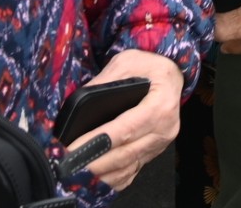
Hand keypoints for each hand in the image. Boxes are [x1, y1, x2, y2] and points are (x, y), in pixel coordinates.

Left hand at [65, 48, 183, 190]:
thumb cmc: (150, 67)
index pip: (126, 129)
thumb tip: (79, 104)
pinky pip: (132, 171)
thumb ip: (105, 81)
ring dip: (101, 174)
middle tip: (69, 165)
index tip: (74, 148)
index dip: (98, 141)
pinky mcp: (153, 152)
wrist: (172, 74)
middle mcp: (164, 129)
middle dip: (94, 162)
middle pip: (125, 153)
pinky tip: (96, 177)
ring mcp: (160, 144)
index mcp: (160, 105)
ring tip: (77, 173)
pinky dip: (113, 178)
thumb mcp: (128, 62)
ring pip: (127, 166)